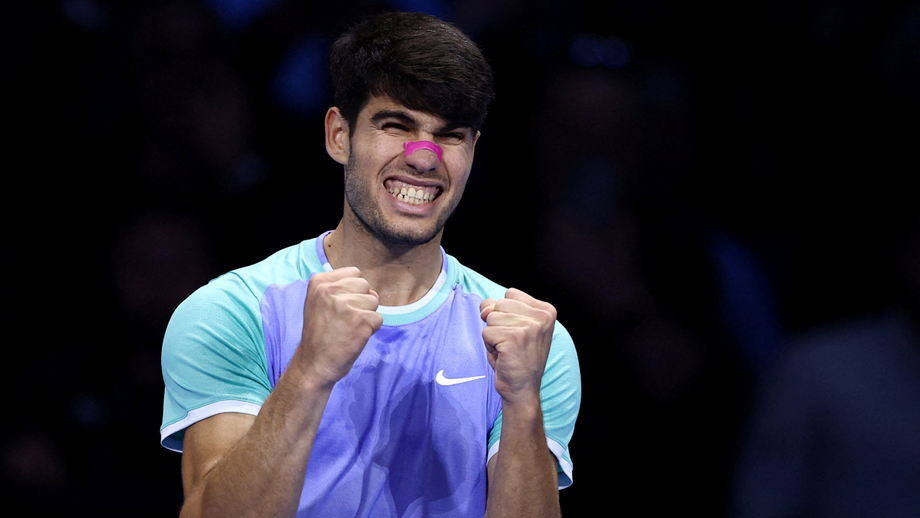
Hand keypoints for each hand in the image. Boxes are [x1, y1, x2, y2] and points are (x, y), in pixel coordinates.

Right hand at [295, 267, 382, 386]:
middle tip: (345, 320)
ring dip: (366, 316)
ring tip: (348, 329)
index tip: (339, 308)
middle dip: (361, 302)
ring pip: (374, 301)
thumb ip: (341, 290)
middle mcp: (330, 290)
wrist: (314, 364)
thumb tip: (372, 291)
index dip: (353, 291)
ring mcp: (345, 305)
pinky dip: (371, 330)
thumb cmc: (320, 335)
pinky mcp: (360, 320)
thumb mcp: (319, 303)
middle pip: (365, 285)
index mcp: (319, 281)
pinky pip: (378, 319)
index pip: (354, 273)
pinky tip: (354, 337)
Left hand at [480, 288, 555, 404]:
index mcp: (546, 310)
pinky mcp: (515, 338)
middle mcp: (542, 316)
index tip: (517, 332)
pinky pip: (486, 332)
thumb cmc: (516, 357)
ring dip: (493, 335)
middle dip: (498, 323)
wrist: (522, 389)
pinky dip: (490, 346)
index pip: (510, 293)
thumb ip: (497, 308)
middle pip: (499, 304)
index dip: (505, 313)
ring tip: (508, 349)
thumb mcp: (511, 325)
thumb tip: (485, 308)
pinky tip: (504, 355)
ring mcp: (530, 327)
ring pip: (491, 317)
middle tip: (511, 343)